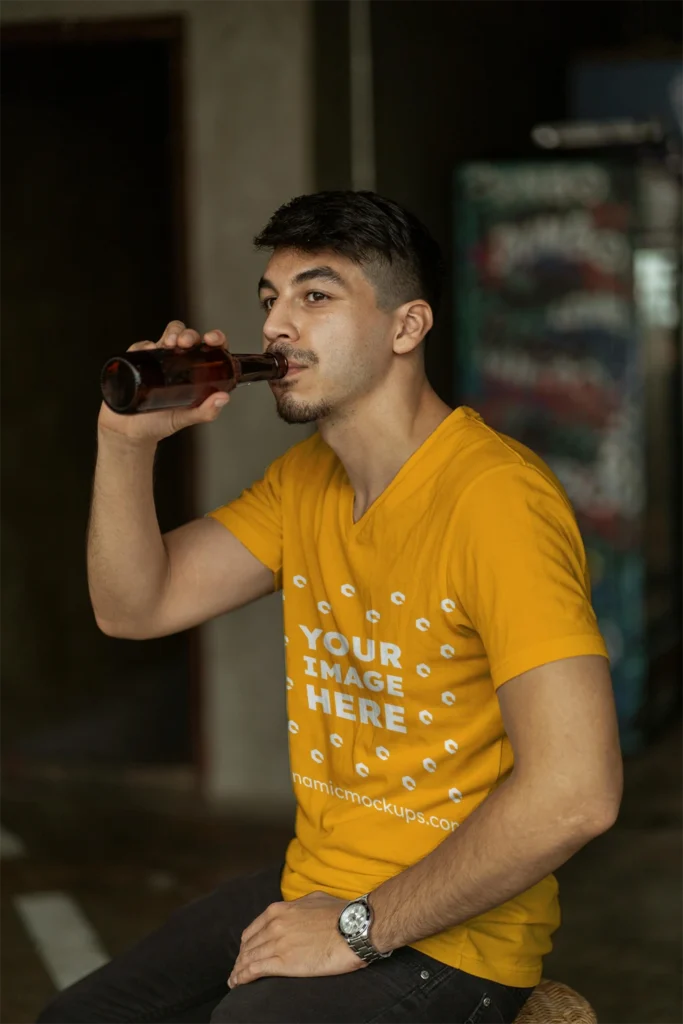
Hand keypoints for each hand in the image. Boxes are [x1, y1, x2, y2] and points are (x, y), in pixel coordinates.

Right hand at [98, 320, 230, 443]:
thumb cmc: (160, 423)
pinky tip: (150, 350)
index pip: (209, 348)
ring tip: (171, 343)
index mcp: (194, 372)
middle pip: (187, 336)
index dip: (215, 338)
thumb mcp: (186, 418)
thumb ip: (206, 411)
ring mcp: (159, 359)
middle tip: (187, 343)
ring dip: (172, 333)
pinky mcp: (138, 361)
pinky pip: (141, 346)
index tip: (212, 339)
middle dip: (189, 334)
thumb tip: (223, 398)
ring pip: (168, 335)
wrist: (131, 431)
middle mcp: (178, 362)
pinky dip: (146, 345)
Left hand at [228, 891, 363, 988]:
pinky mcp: (284, 962)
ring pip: (249, 958)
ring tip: (234, 980)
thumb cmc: (340, 913)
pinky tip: (238, 983)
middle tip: (238, 969)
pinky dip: (243, 977)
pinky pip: (255, 970)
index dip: (248, 943)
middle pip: (249, 945)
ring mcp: (277, 943)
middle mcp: (274, 925)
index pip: (254, 929)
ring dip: (239, 970)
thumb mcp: (314, 900)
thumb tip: (296, 911)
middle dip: (241, 958)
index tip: (246, 952)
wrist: (353, 927)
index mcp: (280, 910)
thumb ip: (298, 907)